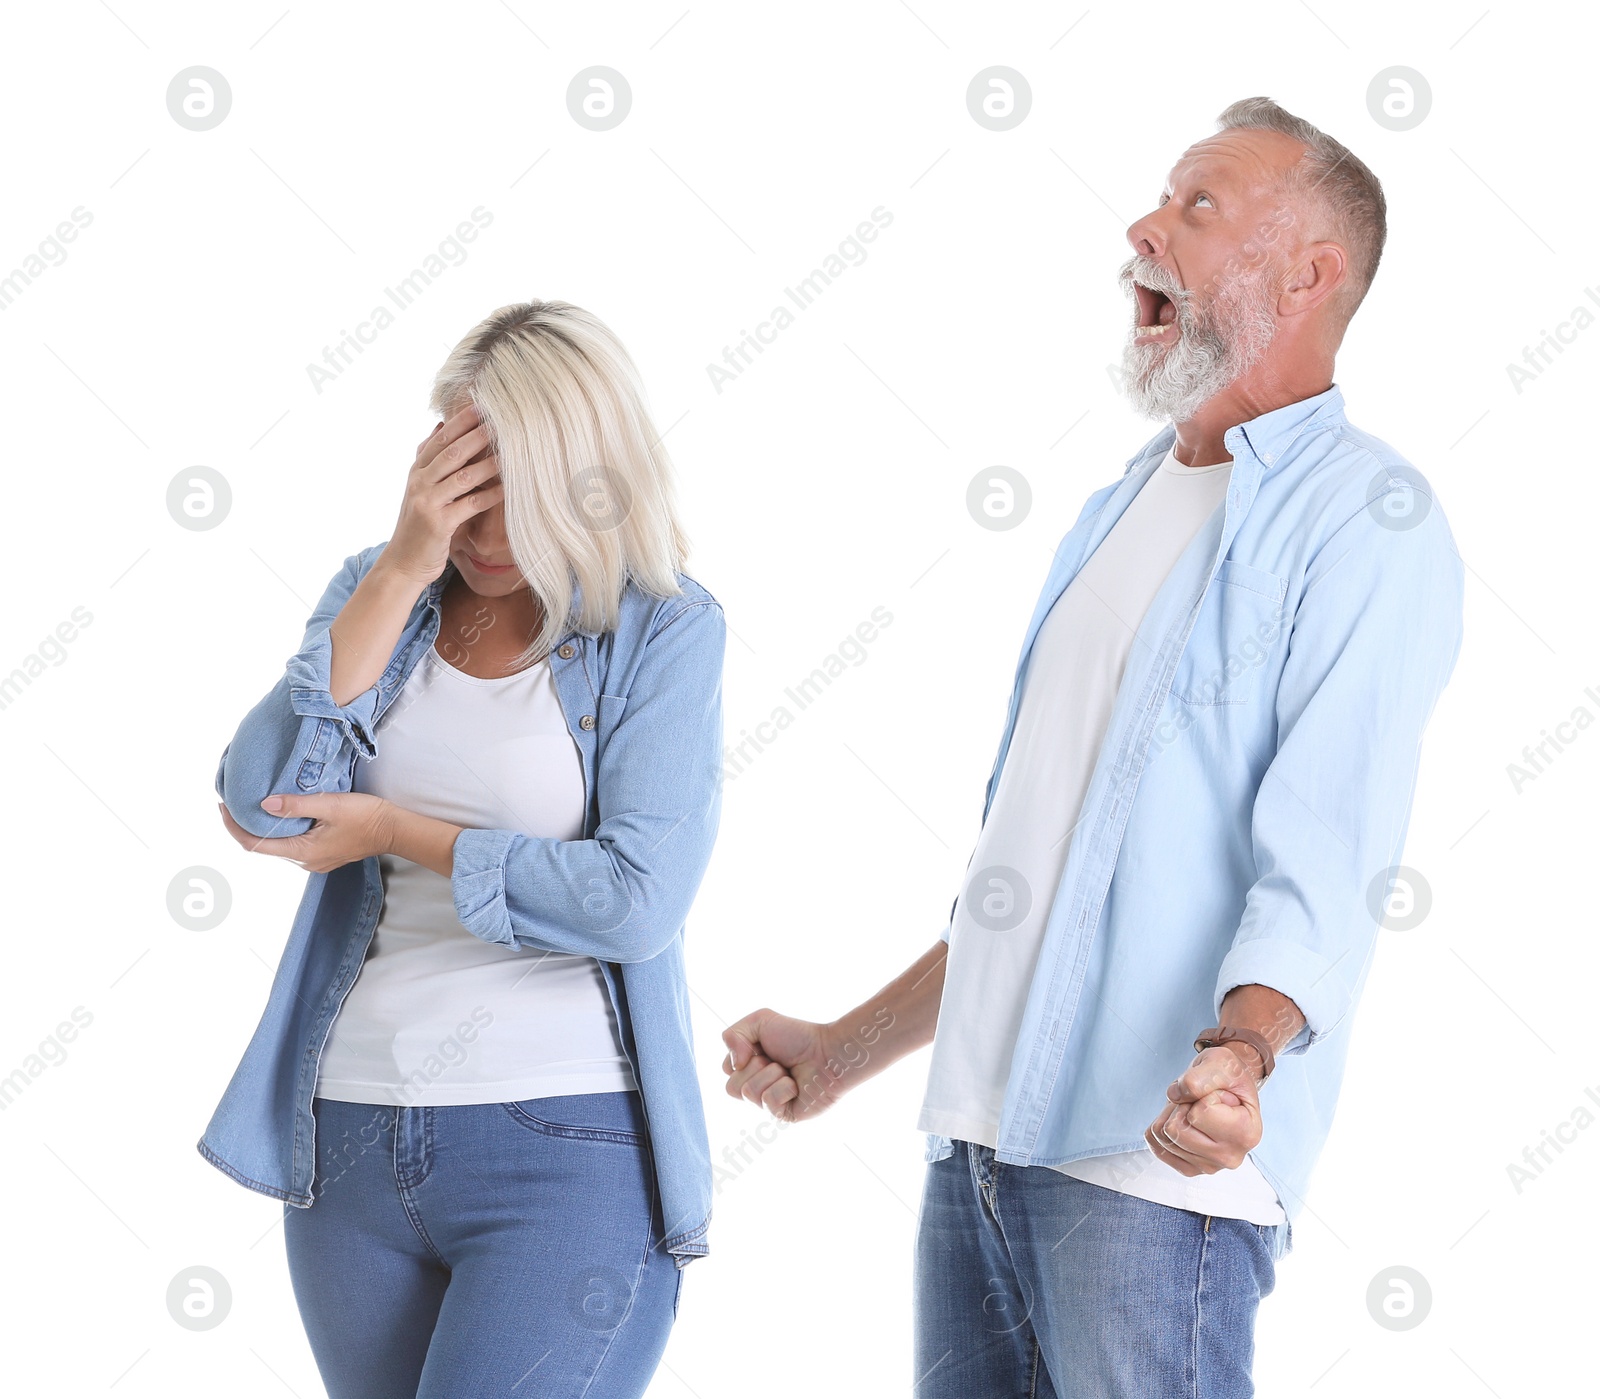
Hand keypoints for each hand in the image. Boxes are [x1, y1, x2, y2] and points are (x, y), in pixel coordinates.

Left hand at [218, 792, 394, 873]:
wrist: (395, 830)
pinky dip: (281, 830)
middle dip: (245, 826)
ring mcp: (314, 860)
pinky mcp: (323, 854)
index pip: (256, 844)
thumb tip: (264, 805)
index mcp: (302, 852)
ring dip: (264, 827)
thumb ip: (296, 805)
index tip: (222, 808)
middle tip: (233, 802)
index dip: (234, 828)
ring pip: (278, 845)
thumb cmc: (367, 816)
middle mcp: (305, 862)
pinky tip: (281, 814)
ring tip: (252, 805)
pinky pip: (293, 844)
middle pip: (264, 846)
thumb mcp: (330, 805)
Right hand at [381, 402, 504, 584]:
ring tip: (510, 451)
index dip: (460, 421)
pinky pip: (470, 505)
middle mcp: (420, 483)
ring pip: (461, 476)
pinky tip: (507, 488)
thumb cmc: (418, 525)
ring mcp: (428, 503)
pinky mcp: (439, 523)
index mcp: (417, 471)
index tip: (482, 405)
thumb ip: (429, 458)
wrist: (404, 562)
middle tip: (499, 420)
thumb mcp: (419, 488)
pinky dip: (490, 495)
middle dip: (476, 435)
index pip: (440, 439)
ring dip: (487, 463)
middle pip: (451, 453)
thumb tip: (440, 425)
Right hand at [721, 1009, 851, 1122]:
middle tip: (778, 1060)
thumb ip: (733, 1035)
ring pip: (748, 1093)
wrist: (829, 1051)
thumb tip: (734, 1066)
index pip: (727, 1070)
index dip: (741, 1055)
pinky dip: (783, 1088)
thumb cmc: (798, 1037)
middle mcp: (758, 1088)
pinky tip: (796, 1086)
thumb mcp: (759, 1021)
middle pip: (732, 1087)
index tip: (761, 1047)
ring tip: (789, 1071)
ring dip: (771, 1074)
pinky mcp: (783, 1115)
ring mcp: (769, 1104)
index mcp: (750, 1069)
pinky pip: (768, 1102)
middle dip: (755, 1066)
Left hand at [1144, 1045, 1263, 1175]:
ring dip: (1172, 1113)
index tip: (1218, 1094)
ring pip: (1163, 1135)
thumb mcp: (1221, 1063)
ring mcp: (1210, 1166)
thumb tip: (1175, 1095)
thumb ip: (1199, 1077)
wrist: (1228, 1089)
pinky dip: (1163, 1124)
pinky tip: (1184, 1121)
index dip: (1201, 1095)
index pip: (1199, 1114)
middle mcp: (1231, 1157)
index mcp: (1246, 1134)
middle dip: (1181, 1105)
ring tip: (1194, 1109)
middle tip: (1200, 1101)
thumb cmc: (1229, 1079)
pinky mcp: (1190, 1168)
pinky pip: (1156, 1144)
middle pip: (1176, 1129)